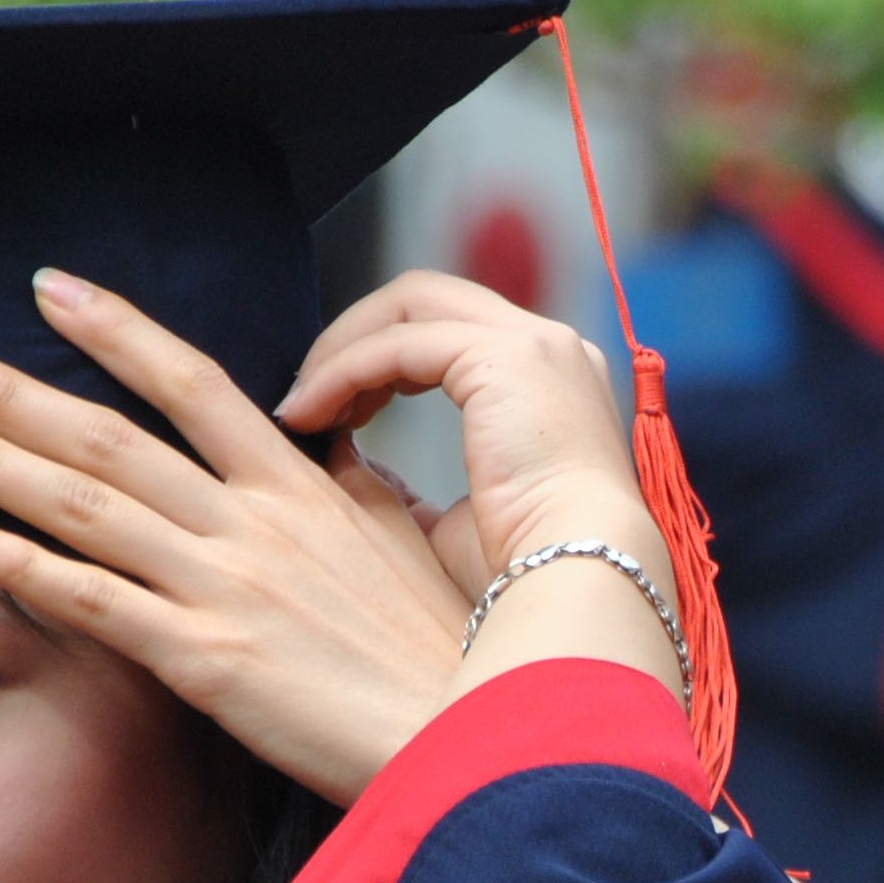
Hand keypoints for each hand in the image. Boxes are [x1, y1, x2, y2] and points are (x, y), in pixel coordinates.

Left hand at [0, 272, 477, 803]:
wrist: (468, 737)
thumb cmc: (442, 648)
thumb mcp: (397, 541)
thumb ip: (341, 487)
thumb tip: (314, 439)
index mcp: (299, 485)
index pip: (191, 381)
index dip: (113, 329)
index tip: (46, 289)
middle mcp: (253, 523)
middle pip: (110, 434)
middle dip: (8, 388)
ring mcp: (225, 588)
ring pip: (85, 503)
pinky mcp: (206, 662)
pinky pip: (92, 600)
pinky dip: (18, 562)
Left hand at [280, 272, 666, 588]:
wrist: (581, 583)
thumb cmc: (527, 576)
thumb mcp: (452, 524)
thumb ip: (405, 489)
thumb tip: (346, 466)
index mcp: (551, 383)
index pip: (450, 333)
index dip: (382, 361)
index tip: (335, 416)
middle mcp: (551, 348)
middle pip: (427, 299)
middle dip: (356, 338)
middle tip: (306, 399)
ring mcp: (532, 344)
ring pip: (409, 304)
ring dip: (342, 350)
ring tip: (302, 408)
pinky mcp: (503, 356)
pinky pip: (397, 344)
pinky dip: (343, 372)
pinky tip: (310, 414)